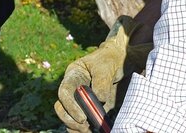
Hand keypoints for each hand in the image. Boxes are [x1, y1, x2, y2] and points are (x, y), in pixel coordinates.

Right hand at [54, 16, 151, 130]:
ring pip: (69, 118)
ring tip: (91, 131)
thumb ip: (102, 81)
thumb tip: (98, 99)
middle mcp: (74, 90)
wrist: (123, 63)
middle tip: (85, 126)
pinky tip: (96, 131)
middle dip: (70, 120)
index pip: (64, 92)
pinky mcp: (92, 110)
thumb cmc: (111, 60)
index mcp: (73, 76)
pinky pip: (82, 124)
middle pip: (62, 108)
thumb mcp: (106, 66)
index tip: (82, 118)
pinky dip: (86, 130)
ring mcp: (82, 101)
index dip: (70, 106)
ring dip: (77, 128)